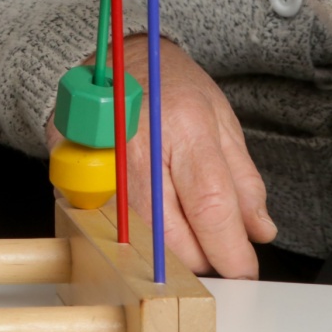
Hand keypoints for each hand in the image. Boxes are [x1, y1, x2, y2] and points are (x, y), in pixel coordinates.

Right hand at [49, 38, 275, 276]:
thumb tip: (258, 231)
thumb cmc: (168, 85)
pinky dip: (132, 239)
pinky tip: (147, 220)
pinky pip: (107, 230)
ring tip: (184, 230)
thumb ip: (242, 180)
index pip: (211, 208)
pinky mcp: (73, 177)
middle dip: (203, 257)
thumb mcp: (220, 120)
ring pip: (140, 243)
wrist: (113, 62)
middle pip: (173, 237)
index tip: (244, 269)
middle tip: (216, 248)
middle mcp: (138, 149)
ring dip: (169, 252)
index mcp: (183, 127)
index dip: (230, 250)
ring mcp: (99, 165)